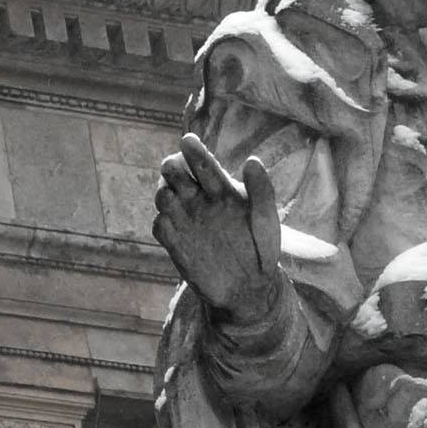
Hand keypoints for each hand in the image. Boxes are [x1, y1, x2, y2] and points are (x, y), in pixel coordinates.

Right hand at [154, 134, 284, 321]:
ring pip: (163, 196)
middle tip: (173, 166)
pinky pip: (160, 226)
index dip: (194, 151)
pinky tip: (169, 222)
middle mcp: (199, 200)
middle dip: (172, 168)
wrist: (248, 287)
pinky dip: (162, 221)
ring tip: (171, 195)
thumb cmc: (261, 248)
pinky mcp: (175, 242)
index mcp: (221, 188)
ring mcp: (185, 220)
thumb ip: (262, 190)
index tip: (188, 140)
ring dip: (163, 192)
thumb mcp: (266, 219)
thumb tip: (252, 160)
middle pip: (176, 174)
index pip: (203, 163)